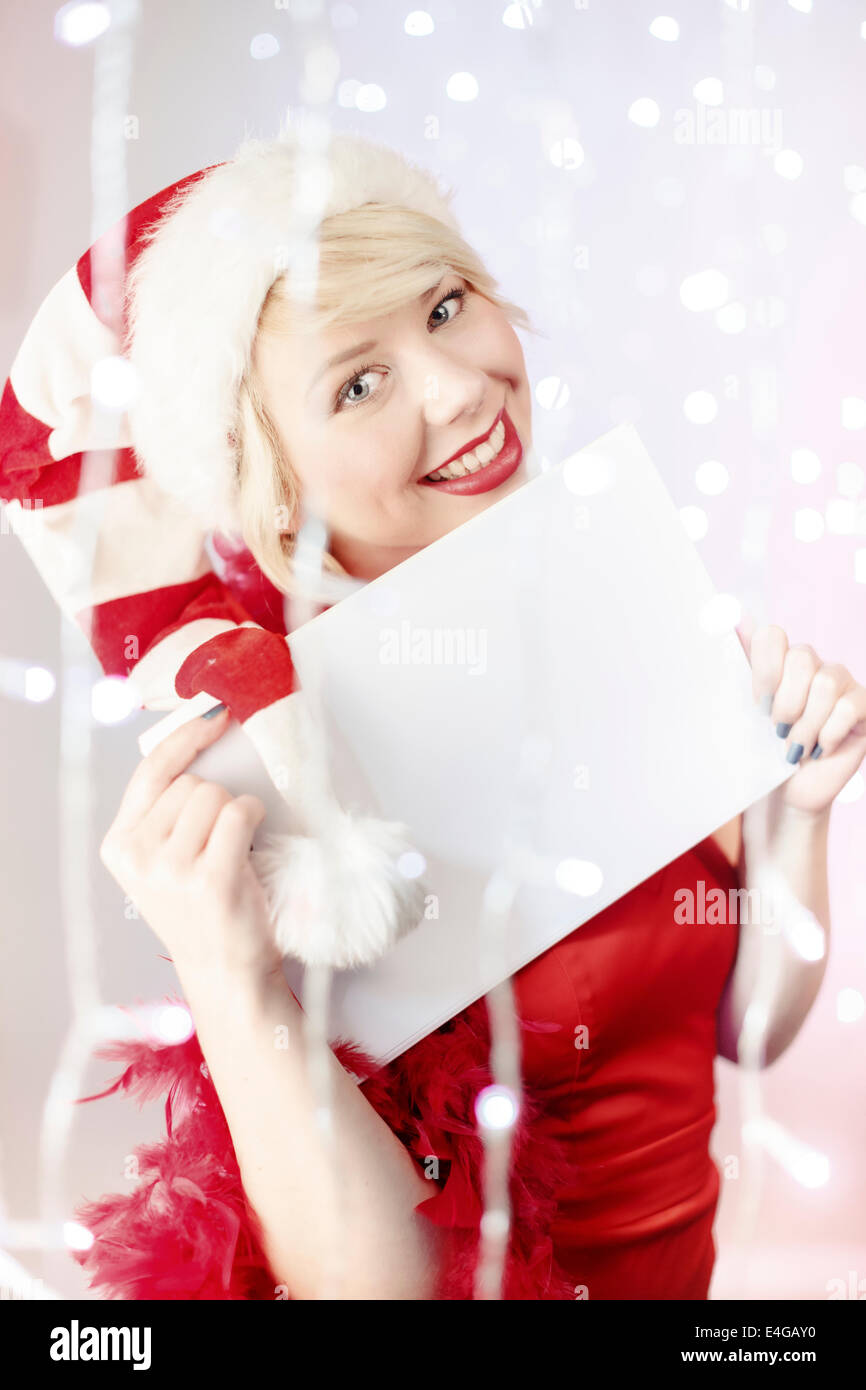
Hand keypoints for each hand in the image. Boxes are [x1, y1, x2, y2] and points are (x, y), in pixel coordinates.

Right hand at [99, 707, 282, 982]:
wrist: (225, 972)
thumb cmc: (203, 908)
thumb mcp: (162, 861)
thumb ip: (166, 813)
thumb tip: (204, 742)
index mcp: (118, 846)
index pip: (151, 771)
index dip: (186, 736)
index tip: (216, 713)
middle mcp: (137, 857)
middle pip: (191, 783)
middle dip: (215, 800)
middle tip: (219, 842)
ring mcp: (171, 869)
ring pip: (216, 796)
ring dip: (236, 812)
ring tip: (232, 851)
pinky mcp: (209, 879)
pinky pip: (239, 813)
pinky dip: (253, 819)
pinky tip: (250, 846)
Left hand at [737, 621, 865, 816]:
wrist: (787, 792)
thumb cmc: (763, 752)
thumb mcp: (742, 713)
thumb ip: (739, 669)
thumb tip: (730, 620)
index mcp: (777, 661)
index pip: (772, 636)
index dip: (765, 669)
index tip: (758, 703)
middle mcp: (810, 664)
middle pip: (801, 658)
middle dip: (785, 702)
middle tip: (777, 730)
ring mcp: (840, 682)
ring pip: (825, 685)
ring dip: (806, 725)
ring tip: (795, 748)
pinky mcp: (862, 705)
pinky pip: (848, 708)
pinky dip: (828, 734)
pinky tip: (820, 749)